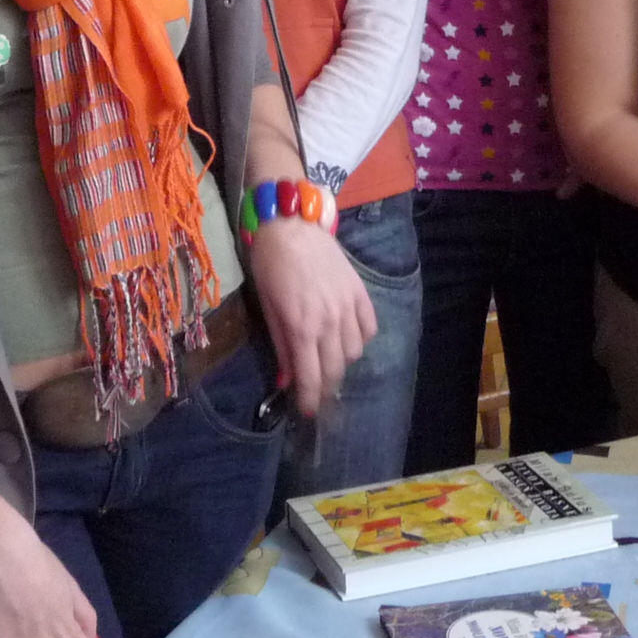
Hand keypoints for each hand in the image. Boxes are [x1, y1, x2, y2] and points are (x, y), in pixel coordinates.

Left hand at [245, 218, 374, 417]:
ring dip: (341, 364)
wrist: (291, 224)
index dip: (310, 400)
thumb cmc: (270, 265)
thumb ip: (280, 345)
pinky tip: (347, 338)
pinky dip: (361, 340)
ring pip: (354, 352)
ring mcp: (348, 306)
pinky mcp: (360, 292)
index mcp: (301, 326)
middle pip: (335, 370)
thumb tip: (286, 380)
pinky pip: (369, 328)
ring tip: (328, 361)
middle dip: (326, 387)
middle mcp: (329, 321)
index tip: (307, 413)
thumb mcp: (268, 307)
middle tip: (317, 392)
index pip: (311, 377)